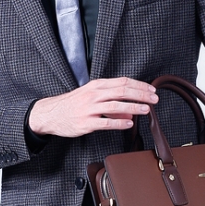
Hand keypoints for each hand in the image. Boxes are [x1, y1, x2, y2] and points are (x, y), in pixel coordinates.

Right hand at [28, 77, 157, 136]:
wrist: (51, 114)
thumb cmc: (73, 104)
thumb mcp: (91, 95)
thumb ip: (110, 99)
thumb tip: (131, 109)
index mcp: (97, 85)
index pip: (122, 82)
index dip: (139, 85)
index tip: (151, 90)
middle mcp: (94, 94)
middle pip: (122, 91)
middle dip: (141, 95)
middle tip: (154, 99)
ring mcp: (89, 109)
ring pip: (115, 106)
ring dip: (133, 107)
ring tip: (146, 110)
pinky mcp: (86, 123)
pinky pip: (105, 122)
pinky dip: (119, 123)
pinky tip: (129, 124)